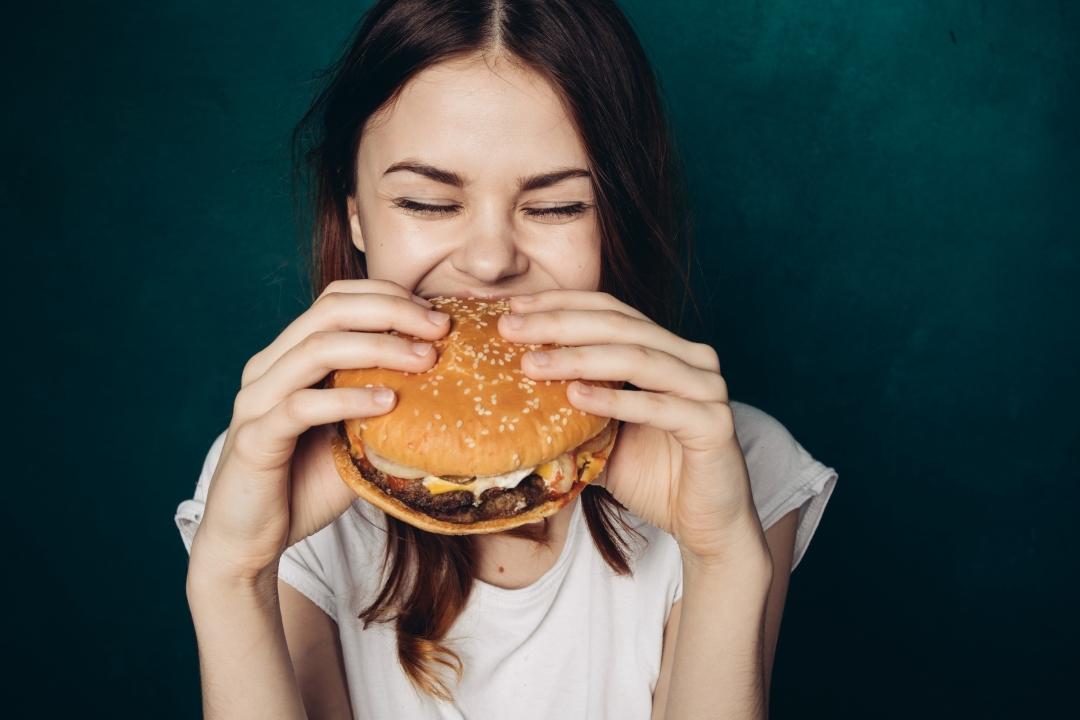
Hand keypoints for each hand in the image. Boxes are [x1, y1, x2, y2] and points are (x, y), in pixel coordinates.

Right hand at [188, 279, 451, 581]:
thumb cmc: (304, 485)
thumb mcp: (354, 434)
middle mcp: (268, 368)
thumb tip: (448, 386)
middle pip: (329, 311)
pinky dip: (348, 398)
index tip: (436, 314)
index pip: (335, 300)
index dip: (388, 296)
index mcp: (288, 357)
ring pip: (316, 350)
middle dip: (392, 311)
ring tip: (425, 360)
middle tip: (441, 328)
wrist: (251, 542)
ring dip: (378, 348)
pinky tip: (387, 403)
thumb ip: (382, 403)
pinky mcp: (254, 439)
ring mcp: (257, 401)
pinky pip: (302, 406)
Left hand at [497, 290, 768, 567]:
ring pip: (637, 358)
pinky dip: (615, 400)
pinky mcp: (714, 424)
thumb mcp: (602, 436)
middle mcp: (691, 359)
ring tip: (531, 363)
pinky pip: (659, 406)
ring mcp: (707, 388)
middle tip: (509, 328)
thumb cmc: (654, 477)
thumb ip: (571, 410)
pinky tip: (575, 396)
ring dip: (579, 358)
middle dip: (559, 324)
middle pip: (618, 325)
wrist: (706, 525)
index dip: (561, 303)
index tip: (513, 305)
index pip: (609, 310)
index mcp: (666, 349)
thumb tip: (507, 395)